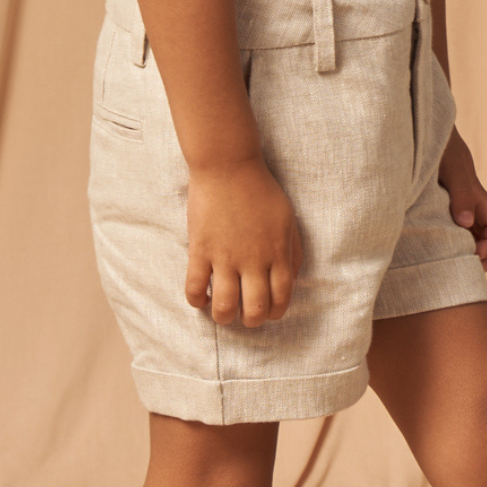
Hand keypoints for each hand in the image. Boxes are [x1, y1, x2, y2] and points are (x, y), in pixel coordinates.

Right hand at [185, 158, 302, 326]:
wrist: (229, 166)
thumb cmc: (261, 191)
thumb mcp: (288, 221)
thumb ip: (292, 253)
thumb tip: (290, 282)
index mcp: (278, 254)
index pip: (281, 299)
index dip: (275, 313)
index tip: (268, 313)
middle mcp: (253, 261)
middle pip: (254, 310)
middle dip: (251, 321)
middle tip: (245, 315)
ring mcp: (225, 257)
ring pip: (224, 307)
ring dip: (223, 317)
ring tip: (222, 312)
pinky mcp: (200, 250)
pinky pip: (194, 289)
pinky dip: (196, 301)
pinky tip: (201, 297)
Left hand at [438, 129, 486, 269]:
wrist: (420, 130)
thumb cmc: (439, 146)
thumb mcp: (451, 168)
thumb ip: (461, 195)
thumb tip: (466, 223)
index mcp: (477, 195)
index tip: (475, 255)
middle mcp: (470, 202)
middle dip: (486, 255)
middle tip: (470, 272)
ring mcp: (455, 205)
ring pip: (471, 234)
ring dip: (468, 251)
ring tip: (454, 268)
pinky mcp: (438, 207)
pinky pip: (451, 230)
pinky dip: (451, 243)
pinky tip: (437, 253)